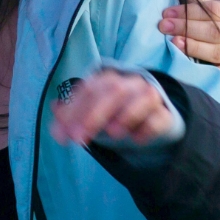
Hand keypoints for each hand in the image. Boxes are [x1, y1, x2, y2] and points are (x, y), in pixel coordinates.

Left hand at [52, 69, 173, 146]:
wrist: (150, 118)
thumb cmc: (113, 112)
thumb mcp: (89, 113)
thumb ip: (70, 117)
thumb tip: (54, 117)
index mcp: (106, 80)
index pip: (88, 90)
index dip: (74, 111)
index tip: (62, 135)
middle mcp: (129, 83)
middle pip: (113, 91)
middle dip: (94, 114)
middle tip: (80, 138)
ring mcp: (149, 96)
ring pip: (141, 97)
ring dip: (126, 114)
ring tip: (112, 133)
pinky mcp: (164, 114)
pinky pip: (159, 117)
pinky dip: (148, 127)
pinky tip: (137, 139)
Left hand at [158, 0, 219, 76]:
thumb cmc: (211, 25)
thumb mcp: (206, 10)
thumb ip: (194, 5)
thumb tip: (174, 10)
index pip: (214, 9)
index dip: (189, 10)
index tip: (167, 13)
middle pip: (213, 30)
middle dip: (186, 27)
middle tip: (164, 26)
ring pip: (215, 51)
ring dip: (192, 46)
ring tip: (174, 41)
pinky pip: (216, 71)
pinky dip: (201, 67)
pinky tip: (186, 61)